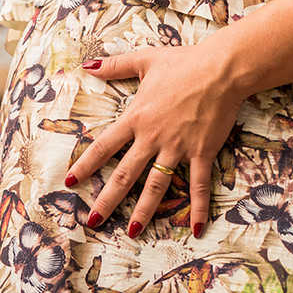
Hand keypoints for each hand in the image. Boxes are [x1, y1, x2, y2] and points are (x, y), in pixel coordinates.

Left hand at [64, 43, 245, 238]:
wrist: (221, 69)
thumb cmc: (183, 62)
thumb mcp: (144, 60)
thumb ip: (114, 66)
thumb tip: (86, 65)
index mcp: (136, 117)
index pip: (103, 146)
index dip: (85, 165)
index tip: (70, 182)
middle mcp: (153, 137)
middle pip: (125, 174)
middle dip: (107, 199)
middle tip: (92, 221)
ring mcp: (178, 147)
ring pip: (157, 185)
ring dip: (144, 210)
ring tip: (132, 232)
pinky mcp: (202, 152)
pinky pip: (199, 184)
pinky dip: (198, 208)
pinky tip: (197, 229)